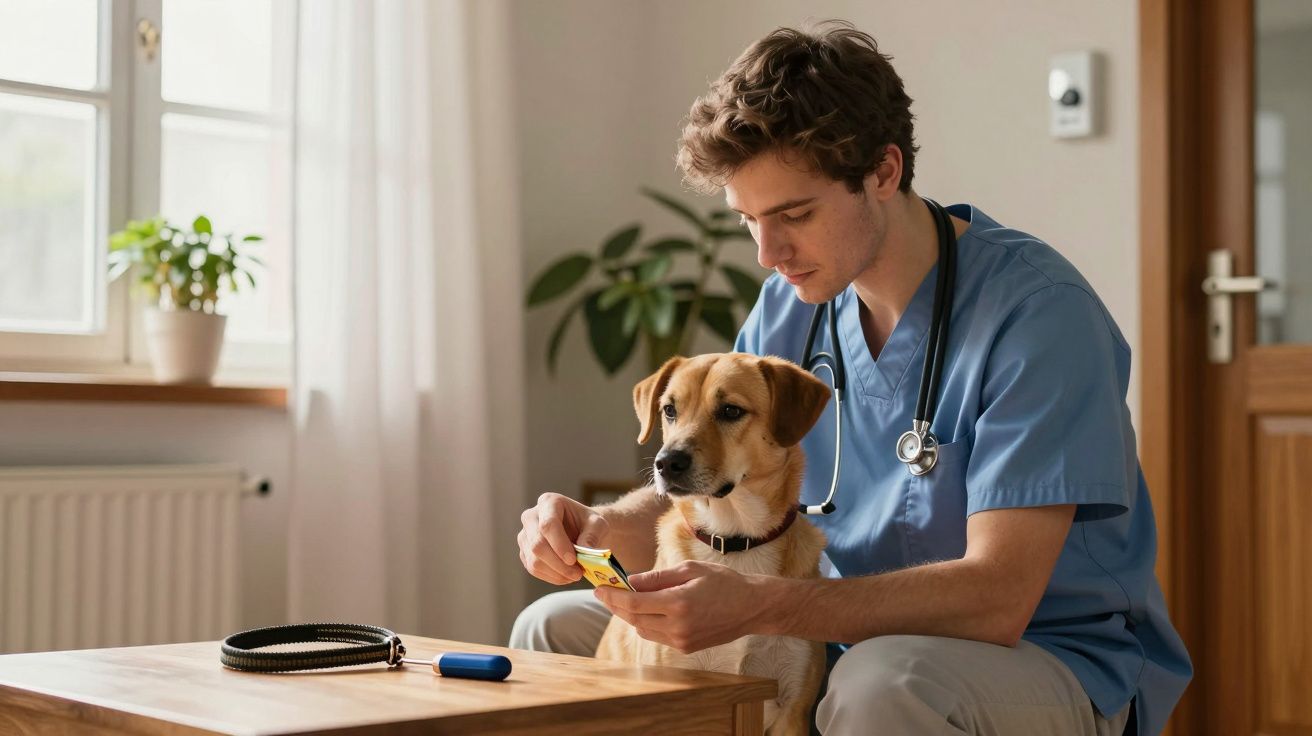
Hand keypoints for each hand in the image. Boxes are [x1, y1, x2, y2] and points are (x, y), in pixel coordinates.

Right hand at [517, 492, 609, 584]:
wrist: (583, 530)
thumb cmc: (590, 524)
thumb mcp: (598, 524)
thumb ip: (592, 535)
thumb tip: (584, 549)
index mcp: (548, 502)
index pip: (548, 525)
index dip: (559, 544)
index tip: (573, 560)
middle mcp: (531, 517)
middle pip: (537, 544)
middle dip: (558, 564)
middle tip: (578, 574)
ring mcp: (525, 535)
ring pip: (534, 560)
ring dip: (556, 573)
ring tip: (575, 575)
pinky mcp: (525, 552)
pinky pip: (533, 569)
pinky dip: (551, 577)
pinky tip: (566, 576)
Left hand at [593, 560, 778, 653]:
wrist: (752, 607)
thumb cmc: (724, 582)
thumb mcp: (690, 570)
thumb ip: (657, 577)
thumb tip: (630, 581)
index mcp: (678, 603)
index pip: (634, 603)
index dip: (612, 596)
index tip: (599, 588)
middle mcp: (677, 627)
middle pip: (633, 619)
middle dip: (616, 605)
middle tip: (605, 592)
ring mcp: (681, 641)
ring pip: (642, 629)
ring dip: (630, 615)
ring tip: (625, 598)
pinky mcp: (685, 648)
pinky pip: (656, 636)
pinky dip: (646, 623)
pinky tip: (647, 609)